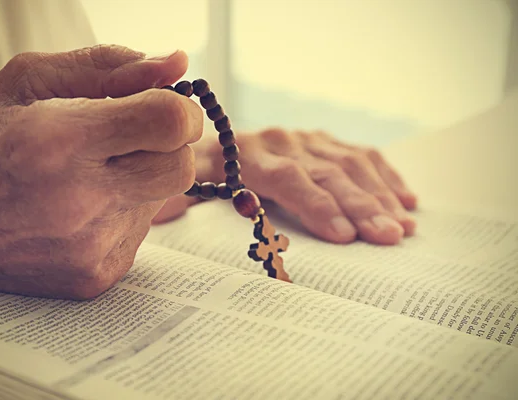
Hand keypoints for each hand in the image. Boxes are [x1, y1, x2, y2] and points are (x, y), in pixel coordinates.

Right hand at [0, 46, 201, 299]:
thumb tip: (176, 65)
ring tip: (87, 176)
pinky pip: (140, 231)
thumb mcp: (26, 83)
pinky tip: (81, 209)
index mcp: (61, 139)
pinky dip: (122, 212)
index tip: (161, 106)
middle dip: (167, 145)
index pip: (171, 121)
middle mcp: (82, 199)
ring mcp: (93, 245)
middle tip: (127, 138)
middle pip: (181, 165)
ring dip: (139, 178)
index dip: (179, 108)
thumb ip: (107, 66)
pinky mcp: (98, 274)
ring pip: (162, 198)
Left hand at [153, 128, 416, 244]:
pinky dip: (386, 177)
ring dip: (380, 196)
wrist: (208, 140)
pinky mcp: (324, 142)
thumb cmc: (197, 174)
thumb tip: (168, 213)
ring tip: (405, 228)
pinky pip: (361, 155)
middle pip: (327, 173)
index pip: (288, 178)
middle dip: (360, 206)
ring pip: (351, 164)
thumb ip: (174, 198)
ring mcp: (306, 138)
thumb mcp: (180, 185)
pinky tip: (408, 201)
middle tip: (389, 237)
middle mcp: (282, 141)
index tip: (342, 236)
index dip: (315, 205)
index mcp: (246, 154)